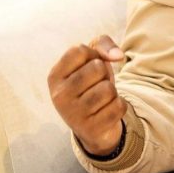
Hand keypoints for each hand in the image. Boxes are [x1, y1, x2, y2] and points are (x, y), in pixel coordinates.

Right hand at [47, 34, 127, 155]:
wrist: (93, 124)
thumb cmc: (91, 83)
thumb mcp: (92, 58)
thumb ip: (102, 43)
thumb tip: (118, 56)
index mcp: (54, 76)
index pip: (79, 50)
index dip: (93, 54)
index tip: (88, 66)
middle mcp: (59, 96)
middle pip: (97, 68)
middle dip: (104, 74)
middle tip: (96, 85)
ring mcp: (73, 114)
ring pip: (108, 88)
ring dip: (112, 91)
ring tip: (101, 98)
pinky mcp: (90, 129)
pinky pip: (118, 106)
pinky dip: (119, 106)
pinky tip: (106, 111)